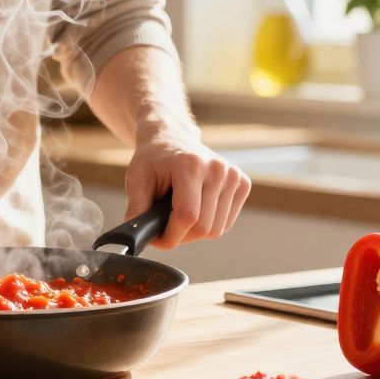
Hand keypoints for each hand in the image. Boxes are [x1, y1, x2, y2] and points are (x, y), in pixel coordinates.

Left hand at [123, 125, 250, 249]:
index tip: (157, 240)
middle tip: (164, 227)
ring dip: (195, 232)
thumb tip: (136, 236)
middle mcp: (217, 169)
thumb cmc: (153, 160)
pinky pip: (226, 223)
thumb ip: (137, 209)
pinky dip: (209, 224)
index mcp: (191, 165)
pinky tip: (196, 208)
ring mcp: (233, 176)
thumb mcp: (136, 180)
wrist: (172, 138)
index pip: (187, 216)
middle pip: (204, 228)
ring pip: (216, 230)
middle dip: (180, 236)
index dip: (170, 236)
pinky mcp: (242, 183)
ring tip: (178, 215)